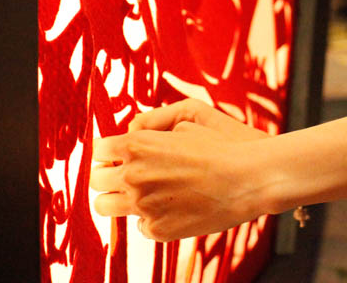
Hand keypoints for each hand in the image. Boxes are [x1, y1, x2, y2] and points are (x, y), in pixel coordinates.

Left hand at [90, 99, 269, 241]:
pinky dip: (151, 216)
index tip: (120, 155)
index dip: (111, 152)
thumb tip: (129, 132)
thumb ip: (152, 123)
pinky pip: (139, 225)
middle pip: (95, 180)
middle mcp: (133, 176)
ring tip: (139, 194)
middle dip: (108, 175)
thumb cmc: (224, 145)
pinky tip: (174, 206)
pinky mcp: (156, 229)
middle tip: (127, 175)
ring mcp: (143, 206)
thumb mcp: (190, 117)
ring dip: (117, 199)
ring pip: (104, 207)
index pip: (99, 151)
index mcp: (137, 146)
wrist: (250, 179)